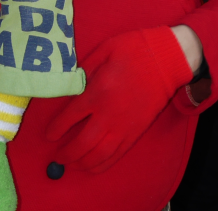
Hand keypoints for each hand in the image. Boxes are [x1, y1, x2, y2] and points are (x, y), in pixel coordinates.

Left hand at [46, 27, 195, 172]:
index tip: (49, 135)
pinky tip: (93, 167)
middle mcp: (108, 115)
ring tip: (72, 164)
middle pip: (82, 143)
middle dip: (67, 153)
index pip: (70, 118)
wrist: (168, 61)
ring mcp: (124, 127)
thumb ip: (85, 69)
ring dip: (82, 163)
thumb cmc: (135, 50)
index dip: (56, 129)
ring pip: (98, 154)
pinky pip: (117, 154)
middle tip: (58, 156)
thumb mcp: (104, 50)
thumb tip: (71, 84)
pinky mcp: (136, 132)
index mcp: (98, 93)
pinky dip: (103, 164)